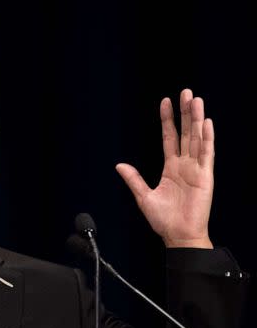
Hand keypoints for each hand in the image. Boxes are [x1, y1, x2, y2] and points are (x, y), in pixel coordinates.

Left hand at [116, 89, 213, 248]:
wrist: (178, 235)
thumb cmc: (163, 219)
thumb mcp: (143, 196)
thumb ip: (134, 179)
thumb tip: (119, 165)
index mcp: (170, 168)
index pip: (169, 138)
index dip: (167, 120)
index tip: (165, 102)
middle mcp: (184, 165)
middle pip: (186, 133)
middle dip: (185, 113)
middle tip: (185, 92)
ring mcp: (196, 169)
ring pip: (197, 138)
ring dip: (197, 119)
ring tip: (196, 100)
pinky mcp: (205, 177)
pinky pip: (207, 154)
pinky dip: (207, 138)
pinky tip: (206, 123)